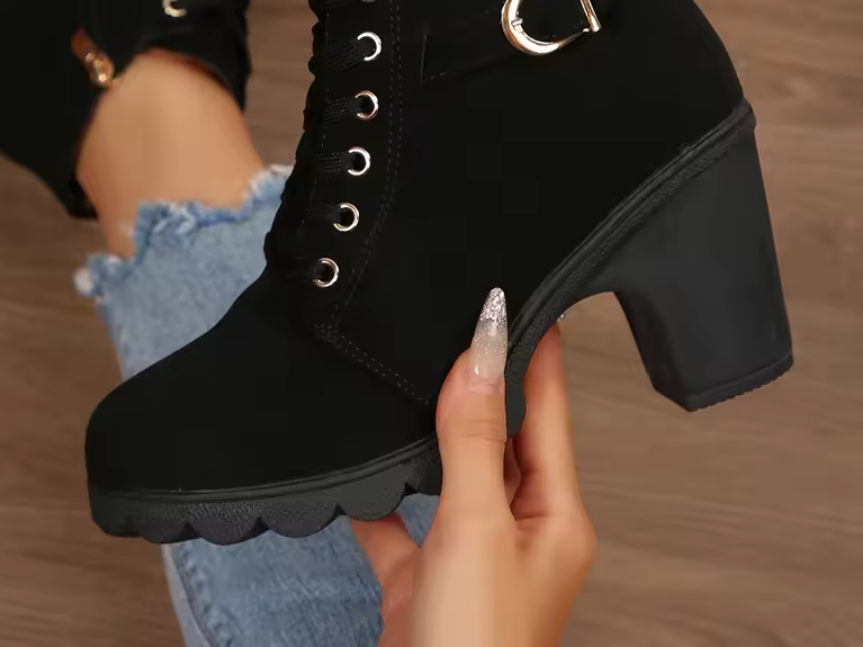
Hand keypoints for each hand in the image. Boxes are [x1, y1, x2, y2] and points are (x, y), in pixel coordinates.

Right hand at [352, 291, 594, 646]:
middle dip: (480, 383)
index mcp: (554, 514)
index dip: (538, 353)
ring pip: (449, 474)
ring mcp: (470, 555)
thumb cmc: (479, 644)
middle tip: (457, 322)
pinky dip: (379, 496)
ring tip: (407, 376)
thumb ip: (475, 438)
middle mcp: (519, 530)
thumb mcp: (476, 526)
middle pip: (501, 437)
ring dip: (429, 433)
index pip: (548, 411)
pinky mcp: (425, 580)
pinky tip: (353, 469)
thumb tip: (482, 354)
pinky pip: (401, 521)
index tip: (528, 296)